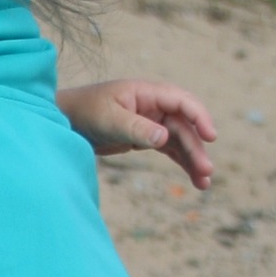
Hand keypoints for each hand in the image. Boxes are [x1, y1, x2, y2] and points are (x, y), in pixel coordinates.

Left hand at [58, 79, 217, 189]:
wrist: (65, 121)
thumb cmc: (85, 113)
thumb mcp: (109, 120)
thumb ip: (136, 128)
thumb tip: (164, 138)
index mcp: (147, 93)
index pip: (182, 102)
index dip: (199, 117)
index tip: (211, 136)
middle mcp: (155, 105)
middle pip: (184, 126)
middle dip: (196, 148)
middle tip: (207, 171)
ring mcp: (152, 121)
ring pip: (181, 140)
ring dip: (193, 160)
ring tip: (204, 184)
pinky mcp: (147, 137)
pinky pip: (171, 149)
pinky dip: (182, 163)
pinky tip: (195, 180)